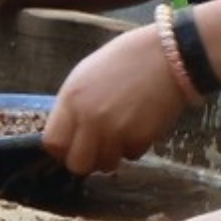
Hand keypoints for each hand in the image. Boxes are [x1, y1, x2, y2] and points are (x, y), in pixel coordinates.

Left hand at [44, 25, 190, 174]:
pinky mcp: (141, 138)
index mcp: (71, 99)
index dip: (62, 149)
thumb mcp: (86, 76)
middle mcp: (89, 119)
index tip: (72, 146)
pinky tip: (140, 125)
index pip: (53, 144)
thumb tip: (67, 133)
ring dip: (113, 154)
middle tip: (97, 149)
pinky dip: (135, 146)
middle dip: (87, 160)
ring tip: (121, 134)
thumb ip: (73, 105)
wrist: (168, 56)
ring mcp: (115, 131)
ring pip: (106, 165)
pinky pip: (132, 155)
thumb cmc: (125, 60)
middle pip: (77, 164)